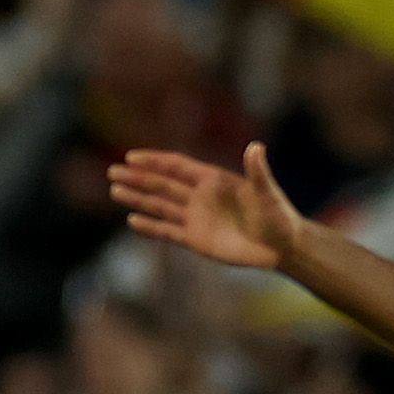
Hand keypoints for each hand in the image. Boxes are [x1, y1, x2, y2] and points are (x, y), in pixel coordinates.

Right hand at [108, 143, 303, 272]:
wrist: (280, 246)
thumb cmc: (277, 215)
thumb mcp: (267, 191)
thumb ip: (257, 170)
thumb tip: (255, 147)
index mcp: (213, 179)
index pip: (177, 166)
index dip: (154, 161)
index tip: (132, 157)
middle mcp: (200, 196)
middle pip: (162, 184)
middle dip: (138, 178)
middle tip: (113, 172)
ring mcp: (195, 218)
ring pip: (160, 206)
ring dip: (138, 199)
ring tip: (116, 191)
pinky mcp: (195, 239)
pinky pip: (167, 231)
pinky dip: (150, 227)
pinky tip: (132, 221)